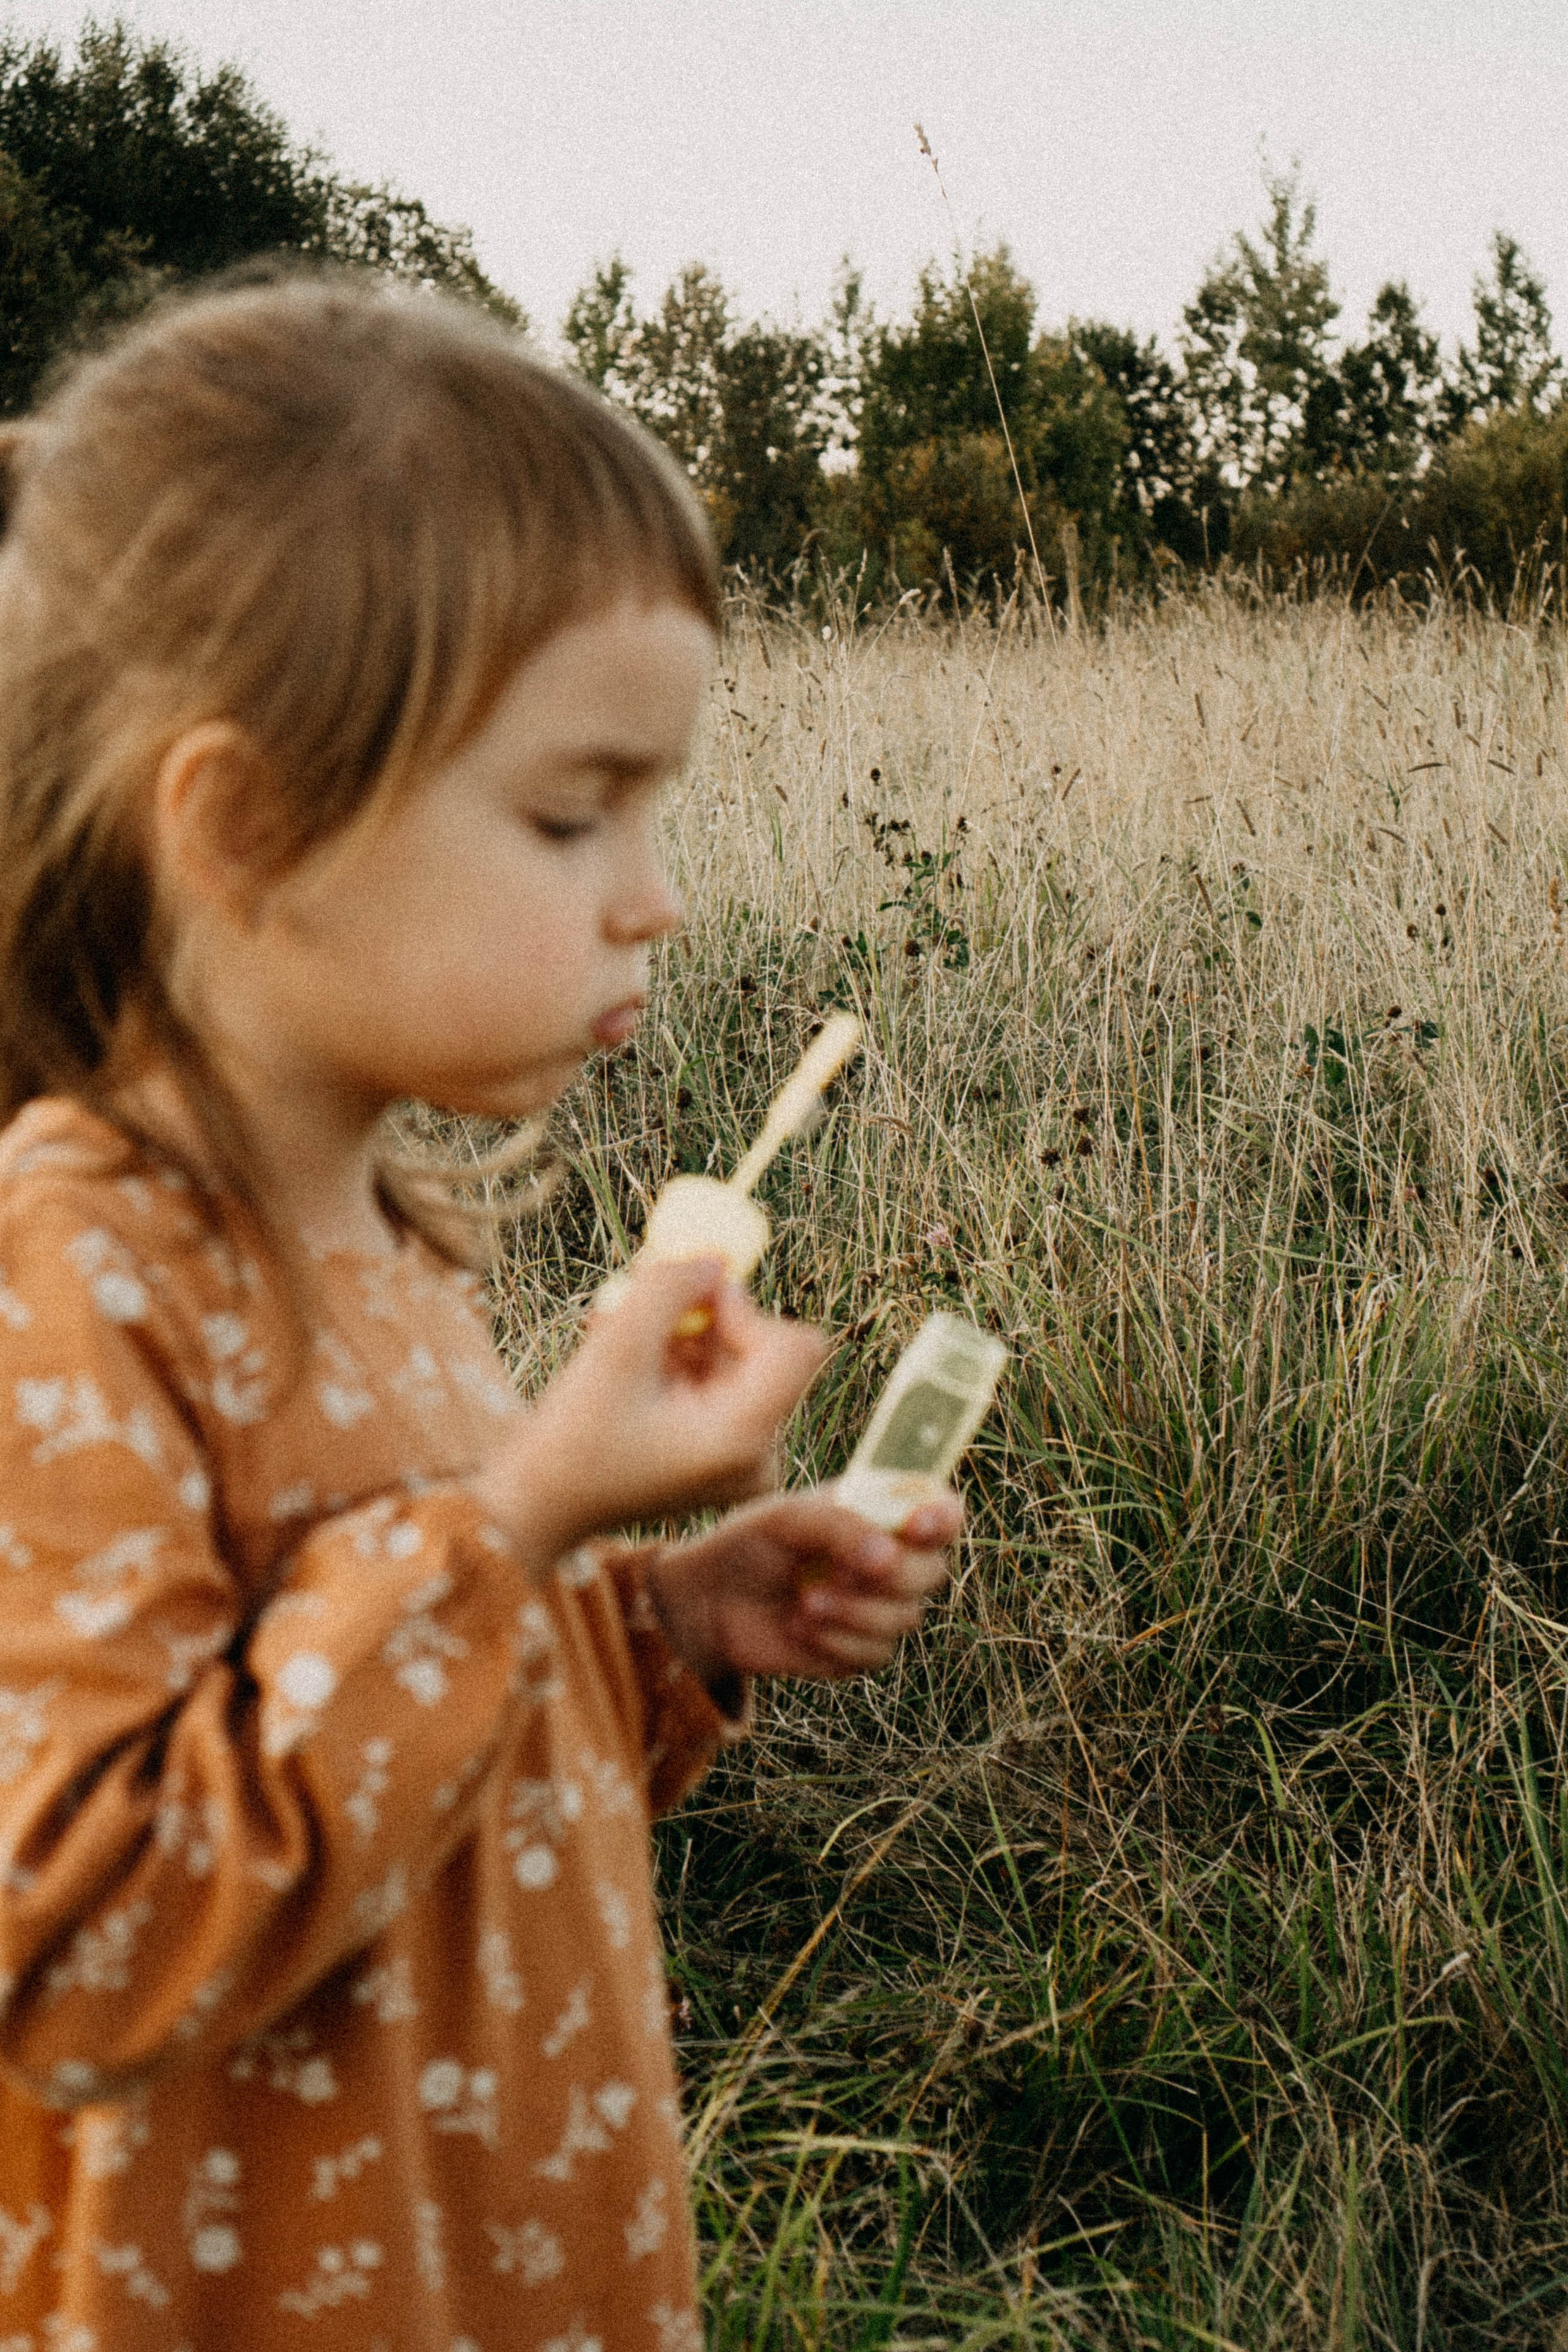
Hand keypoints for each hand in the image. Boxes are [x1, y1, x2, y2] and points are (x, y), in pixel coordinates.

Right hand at [469, 1257, 825, 1566]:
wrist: (537, 1506)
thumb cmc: (572, 1440)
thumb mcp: (616, 1349)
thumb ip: (668, 1290)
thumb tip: (713, 1256)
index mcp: (743, 1439)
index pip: (795, 1348)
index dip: (746, 1307)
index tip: (691, 1293)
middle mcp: (755, 1456)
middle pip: (760, 1351)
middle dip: (700, 1318)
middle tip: (640, 1297)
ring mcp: (738, 1459)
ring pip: (730, 1362)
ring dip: (678, 1336)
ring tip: (616, 1333)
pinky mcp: (716, 1455)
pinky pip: (712, 1385)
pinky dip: (672, 1361)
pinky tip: (626, 1361)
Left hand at [645, 1485, 960, 1682]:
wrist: (710, 1602)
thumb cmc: (751, 1543)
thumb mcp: (788, 1518)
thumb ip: (840, 1525)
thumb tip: (888, 1555)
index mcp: (881, 1512)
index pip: (941, 1510)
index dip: (942, 1518)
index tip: (915, 1527)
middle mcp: (891, 1558)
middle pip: (933, 1571)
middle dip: (889, 1575)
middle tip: (837, 1570)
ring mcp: (879, 1606)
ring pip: (906, 1617)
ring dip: (855, 1611)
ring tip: (804, 1599)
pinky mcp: (860, 1648)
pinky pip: (877, 1653)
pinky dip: (837, 1641)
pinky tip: (799, 1625)